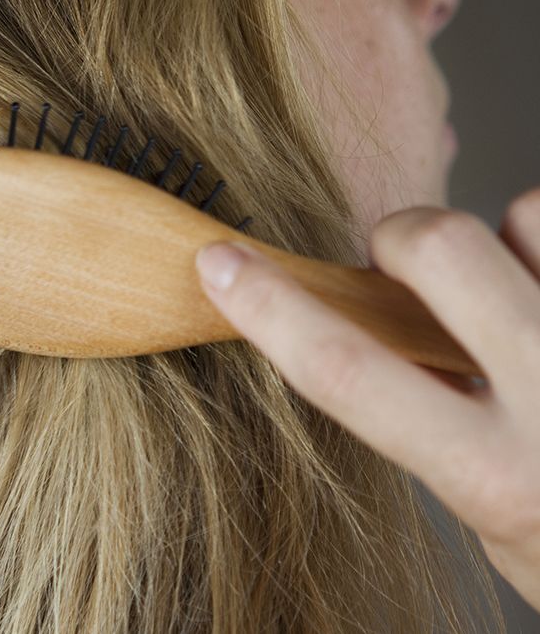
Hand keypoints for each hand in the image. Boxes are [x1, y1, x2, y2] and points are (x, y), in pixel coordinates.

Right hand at [195, 189, 539, 609]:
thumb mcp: (496, 514)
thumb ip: (446, 434)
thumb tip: (396, 340)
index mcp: (496, 474)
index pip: (347, 373)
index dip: (269, 309)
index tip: (219, 262)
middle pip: (436, 247)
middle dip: (400, 239)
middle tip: (407, 263)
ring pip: (524, 212)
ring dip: (507, 239)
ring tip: (527, 293)